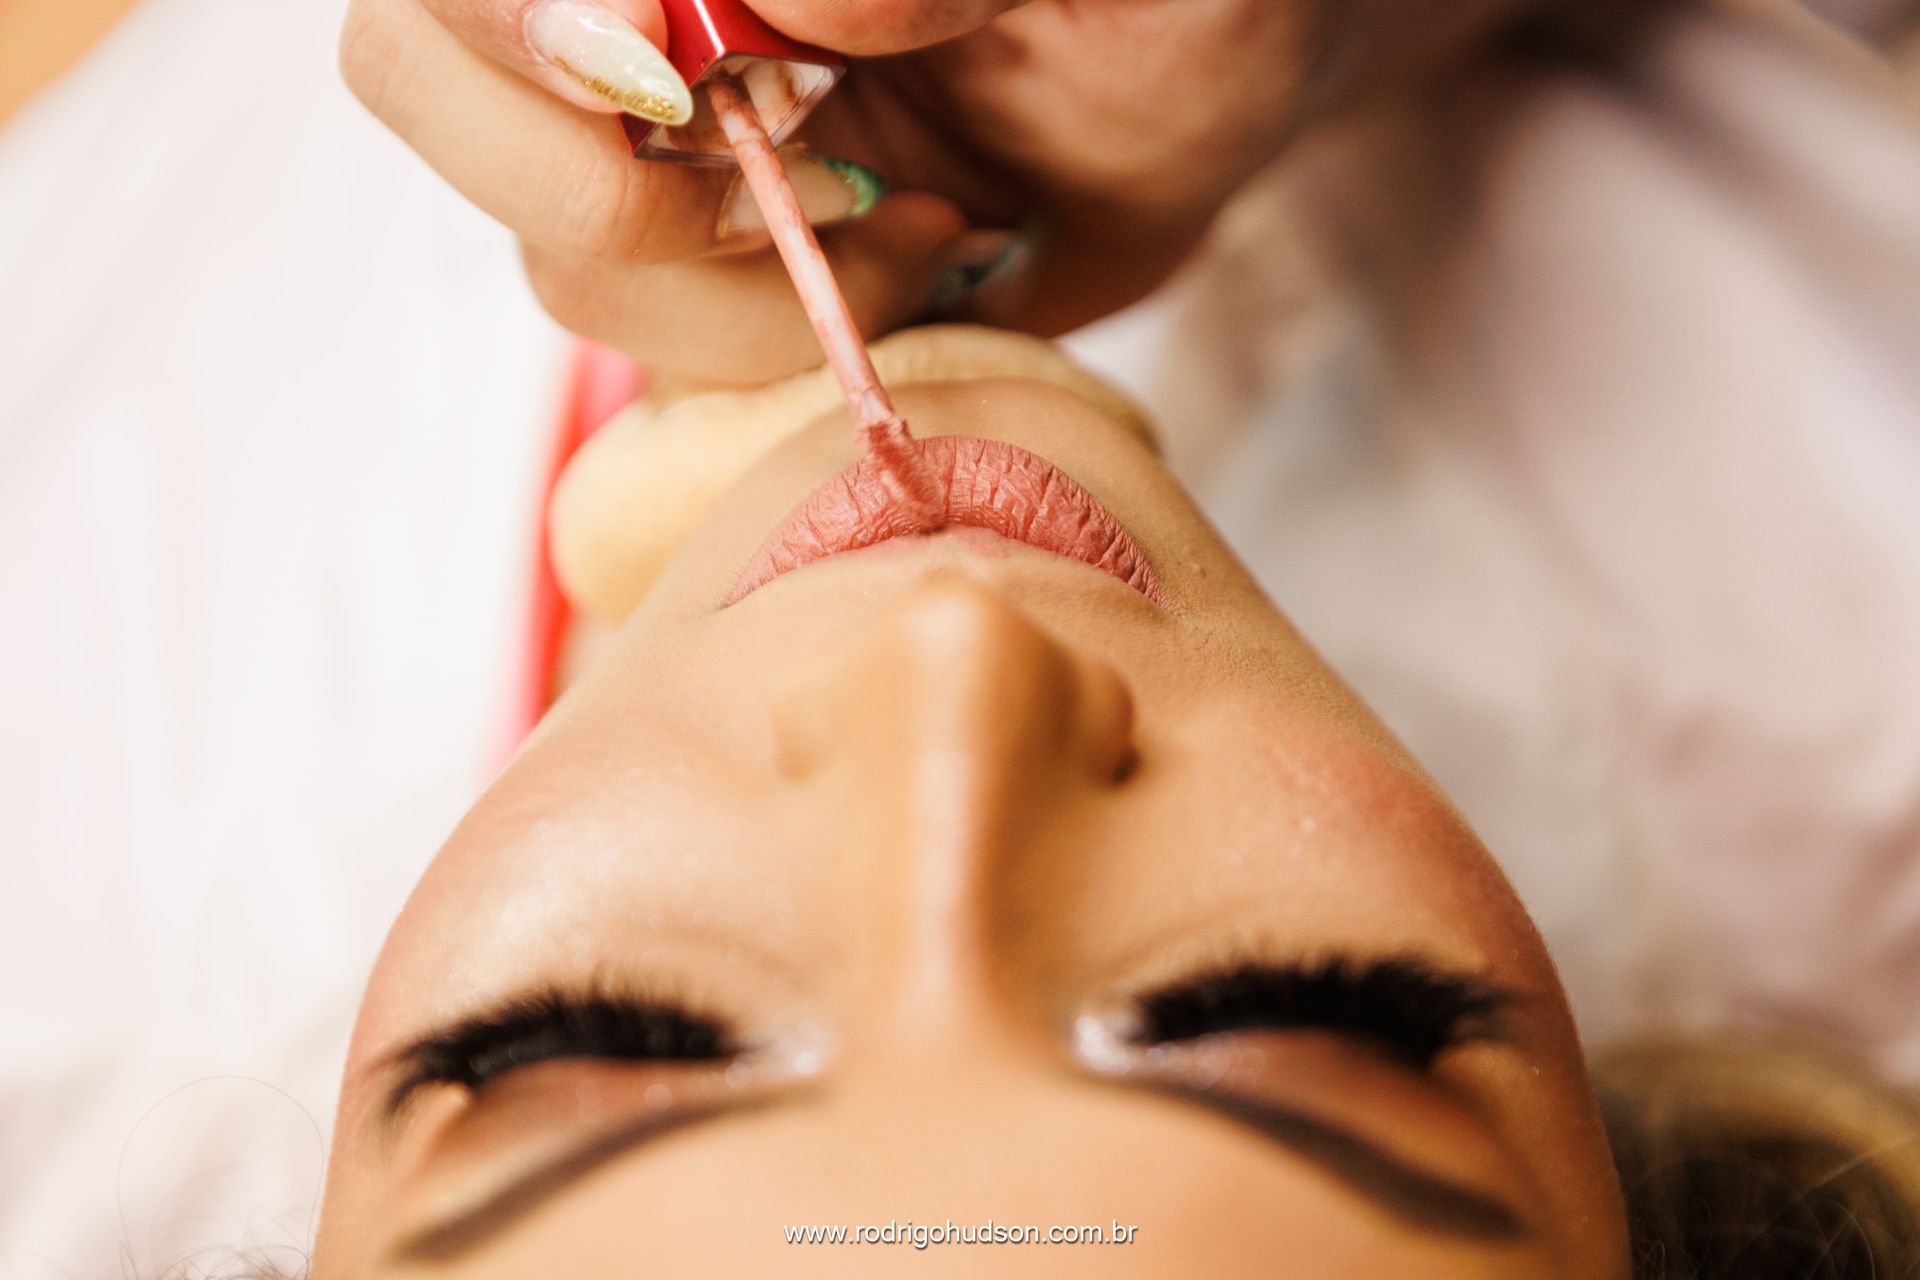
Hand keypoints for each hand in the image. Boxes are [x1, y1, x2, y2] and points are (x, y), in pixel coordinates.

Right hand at [341, 0, 1532, 383]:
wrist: (1205, 96)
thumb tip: (777, 5)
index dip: (525, 20)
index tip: (676, 83)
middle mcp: (646, 14)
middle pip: (423, 68)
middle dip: (583, 169)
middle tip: (775, 177)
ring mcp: (663, 139)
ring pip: (554, 247)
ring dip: (731, 281)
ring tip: (915, 220)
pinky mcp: (718, 266)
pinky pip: (662, 350)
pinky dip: (783, 345)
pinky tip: (917, 264)